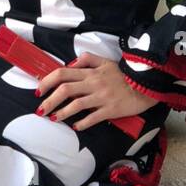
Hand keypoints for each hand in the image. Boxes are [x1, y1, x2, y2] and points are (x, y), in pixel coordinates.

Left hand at [35, 52, 160, 130]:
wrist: (146, 85)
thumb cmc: (125, 74)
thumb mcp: (106, 61)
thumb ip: (88, 59)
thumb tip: (70, 64)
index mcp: (91, 72)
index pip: (63, 73)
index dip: (47, 81)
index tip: (39, 90)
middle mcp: (93, 83)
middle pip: (65, 89)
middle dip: (49, 100)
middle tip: (40, 109)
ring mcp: (102, 97)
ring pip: (76, 105)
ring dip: (61, 113)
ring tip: (53, 118)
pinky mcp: (111, 110)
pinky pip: (92, 118)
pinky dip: (81, 123)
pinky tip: (75, 126)